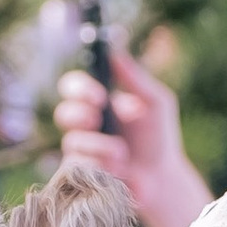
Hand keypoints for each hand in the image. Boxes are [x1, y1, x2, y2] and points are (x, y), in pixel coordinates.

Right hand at [56, 46, 211, 226]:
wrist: (163, 180)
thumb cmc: (160, 140)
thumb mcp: (155, 102)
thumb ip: (135, 76)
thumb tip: (115, 45)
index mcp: (100, 103)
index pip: (74, 87)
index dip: (79, 87)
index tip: (98, 94)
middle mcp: (86, 126)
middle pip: (63, 112)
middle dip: (79, 114)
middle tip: (96, 118)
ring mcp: (81, 152)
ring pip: (72, 142)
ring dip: (100, 147)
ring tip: (123, 154)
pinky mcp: (80, 176)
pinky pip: (77, 168)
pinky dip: (100, 167)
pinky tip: (118, 171)